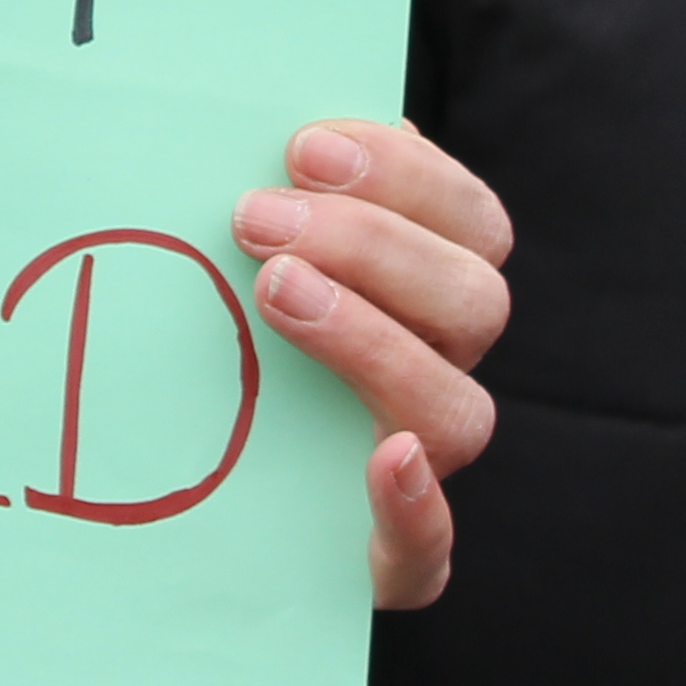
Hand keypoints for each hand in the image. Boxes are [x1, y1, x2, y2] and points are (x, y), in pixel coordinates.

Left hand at [235, 119, 508, 607]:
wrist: (212, 518)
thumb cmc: (230, 361)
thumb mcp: (251, 267)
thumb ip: (278, 204)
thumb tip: (252, 125)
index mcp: (427, 296)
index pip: (468, 219)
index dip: (403, 174)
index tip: (303, 147)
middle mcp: (440, 375)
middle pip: (473, 301)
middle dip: (370, 245)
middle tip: (256, 217)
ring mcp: (424, 472)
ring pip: (457, 410)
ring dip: (375, 341)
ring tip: (274, 293)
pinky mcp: (394, 560)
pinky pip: (430, 542)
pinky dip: (415, 502)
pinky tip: (385, 462)